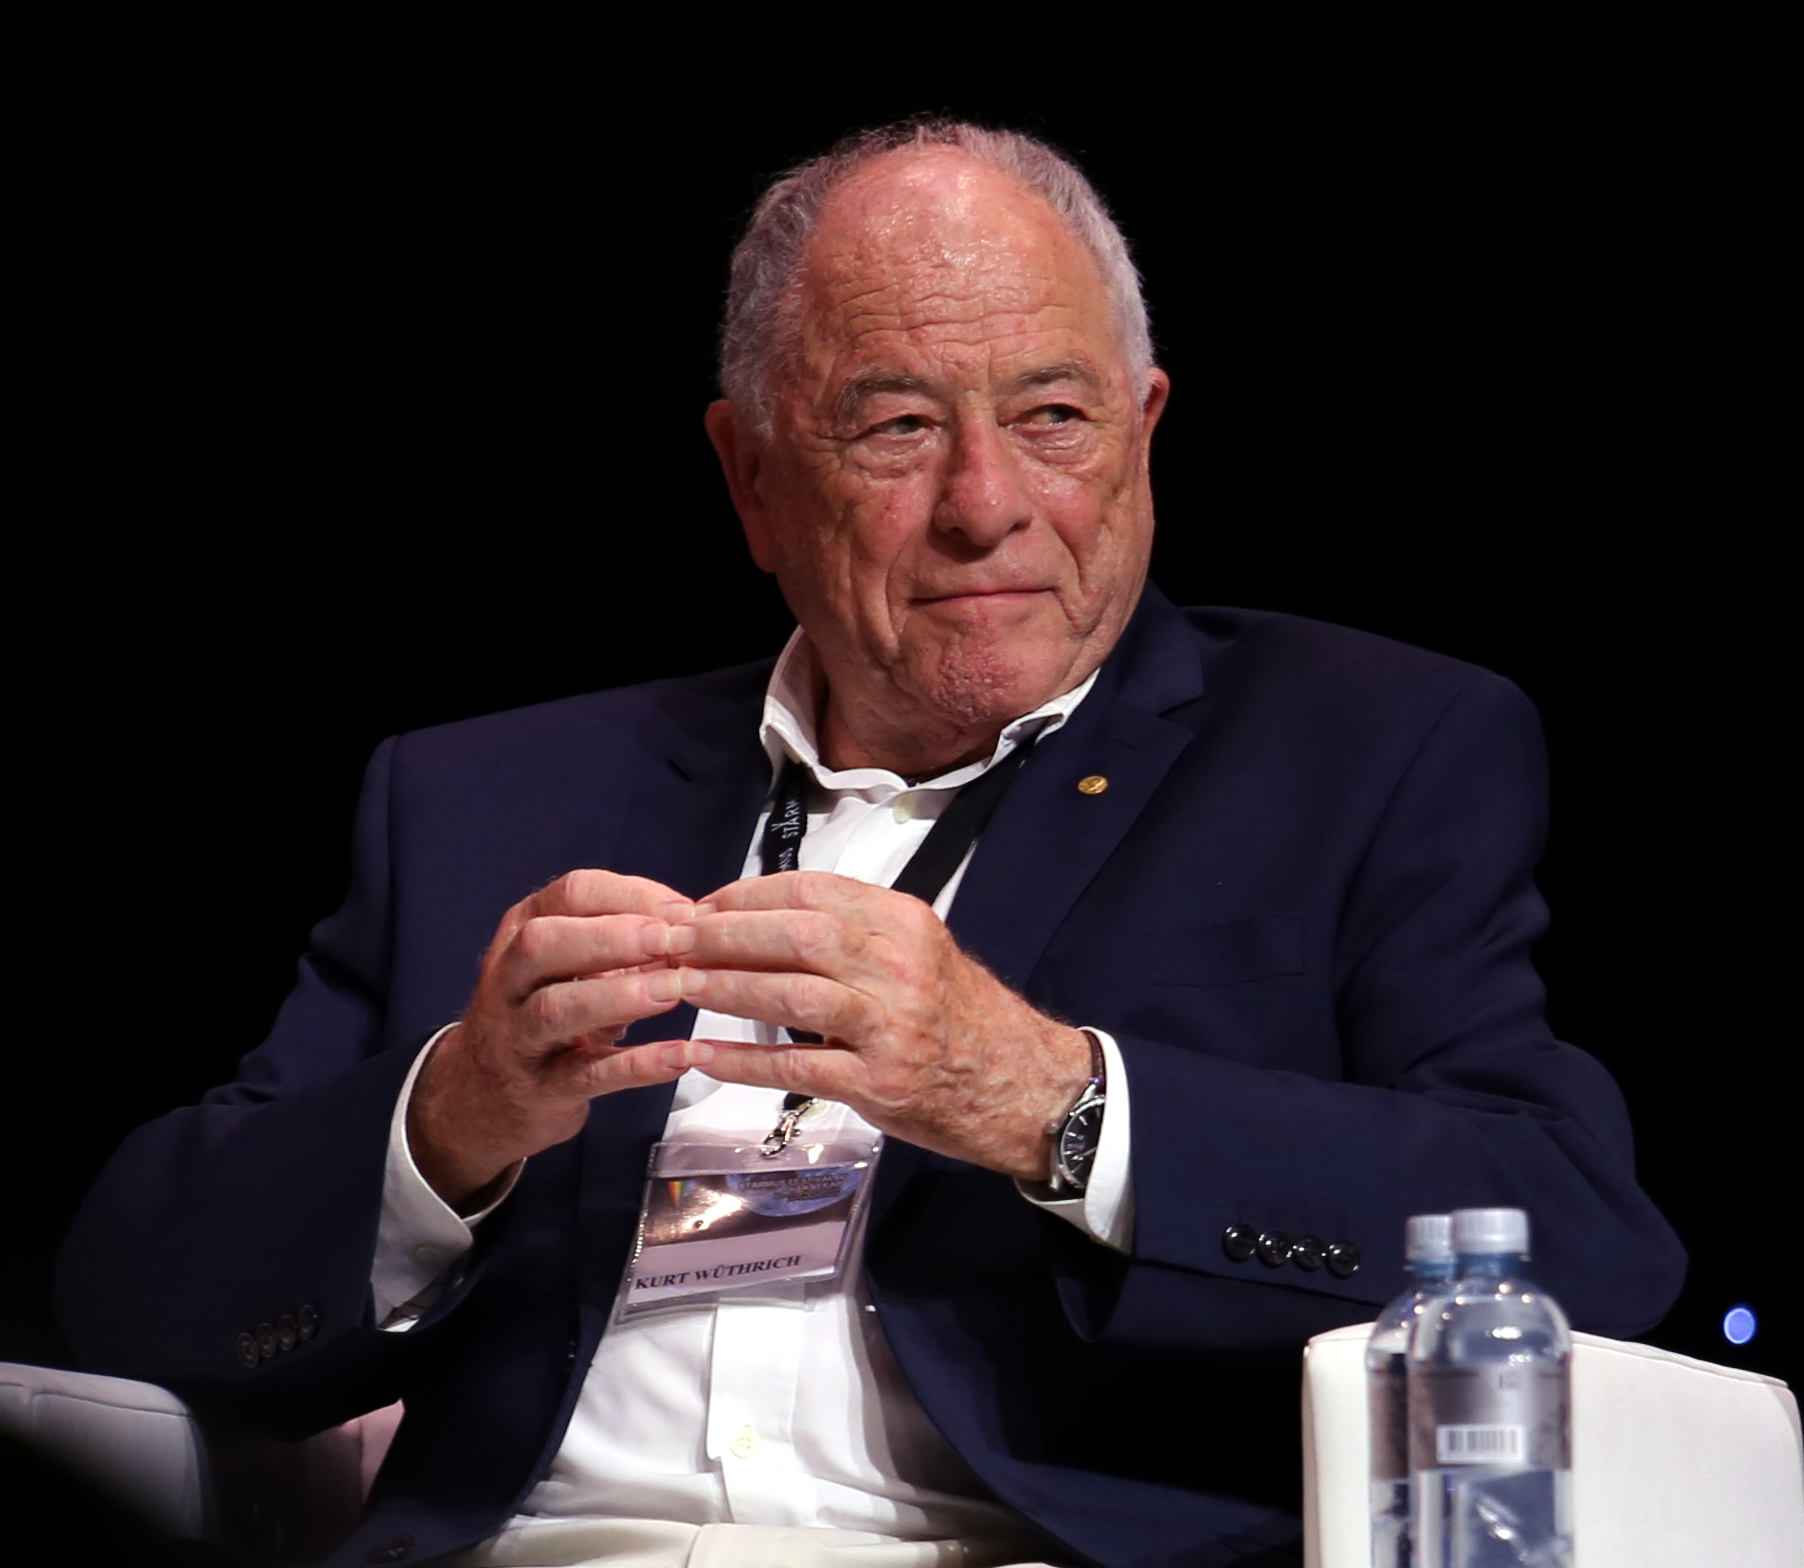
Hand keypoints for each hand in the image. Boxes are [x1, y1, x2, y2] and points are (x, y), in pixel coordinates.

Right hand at [408, 870, 716, 1206]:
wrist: (481, 1096)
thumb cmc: (543, 1013)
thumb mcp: (567, 966)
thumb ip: (619, 942)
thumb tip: (695, 923)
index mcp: (522, 931)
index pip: (571, 893)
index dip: (631, 896)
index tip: (685, 911)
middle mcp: (509, 978)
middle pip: (544, 943)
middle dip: (611, 937)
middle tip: (671, 942)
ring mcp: (516, 1036)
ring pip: (555, 1010)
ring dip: (620, 996)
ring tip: (676, 990)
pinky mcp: (538, 1089)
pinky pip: (585, 1076)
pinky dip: (636, 1066)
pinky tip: (681, 1057)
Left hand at [664, 870, 1092, 1180]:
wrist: (1024, 1086)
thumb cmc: (959, 1016)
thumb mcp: (918, 951)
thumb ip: (853, 931)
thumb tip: (761, 915)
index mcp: (903, 922)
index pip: (811, 892)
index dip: (745, 896)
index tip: (700, 905)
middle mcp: (899, 966)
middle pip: (794, 936)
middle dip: (722, 935)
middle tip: (669, 939)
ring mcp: (891, 1027)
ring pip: (792, 996)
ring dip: (724, 988)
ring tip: (674, 985)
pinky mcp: (881, 1084)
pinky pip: (798, 1068)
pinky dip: (744, 1060)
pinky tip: (702, 1054)